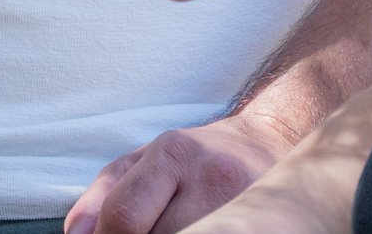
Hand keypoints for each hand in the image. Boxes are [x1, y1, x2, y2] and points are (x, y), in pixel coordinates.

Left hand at [67, 109, 302, 233]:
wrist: (265, 147)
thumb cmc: (190, 160)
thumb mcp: (139, 162)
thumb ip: (101, 196)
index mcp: (174, 153)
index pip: (125, 216)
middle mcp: (214, 177)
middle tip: (138, 232)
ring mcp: (246, 203)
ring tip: (166, 228)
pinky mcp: (270, 224)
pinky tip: (189, 231)